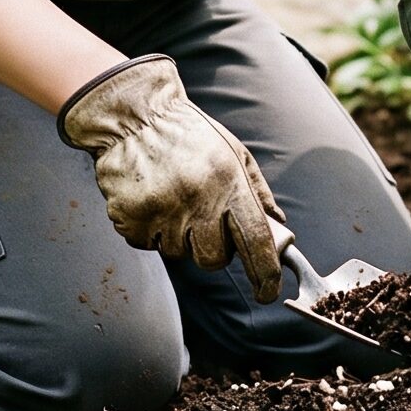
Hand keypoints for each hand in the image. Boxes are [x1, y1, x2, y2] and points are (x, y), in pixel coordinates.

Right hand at [57, 53, 285, 301]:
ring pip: (180, 253)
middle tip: (203, 220)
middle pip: (214, 259)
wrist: (133, 118)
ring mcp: (161, 210)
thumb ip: (257, 192)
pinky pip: (149, 245)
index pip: (255, 241)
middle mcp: (196, 199)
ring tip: (173, 199)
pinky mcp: (131, 218)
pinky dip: (152, 231)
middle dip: (213, 249)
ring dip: (180, 236)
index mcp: (228, 181)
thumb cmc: (188, 135)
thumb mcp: (233, 152)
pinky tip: (151, 201)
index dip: (265, 274)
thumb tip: (278, 227)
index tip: (267, 292)